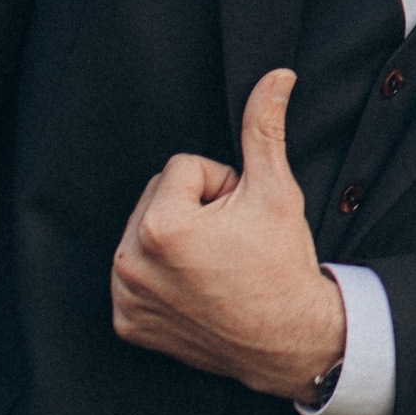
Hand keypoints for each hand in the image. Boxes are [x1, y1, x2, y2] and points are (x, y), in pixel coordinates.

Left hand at [111, 69, 346, 397]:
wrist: (289, 339)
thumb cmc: (282, 265)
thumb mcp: (276, 190)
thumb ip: (263, 128)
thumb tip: (276, 76)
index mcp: (161, 226)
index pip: (182, 167)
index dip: (221, 185)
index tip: (241, 219)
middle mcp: (131, 262)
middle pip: (158, 197)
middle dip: (194, 208)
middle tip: (230, 241)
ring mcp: (126, 296)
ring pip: (145, 231)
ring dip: (175, 238)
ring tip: (215, 264)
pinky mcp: (128, 321)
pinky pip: (136, 273)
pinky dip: (162, 275)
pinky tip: (195, 288)